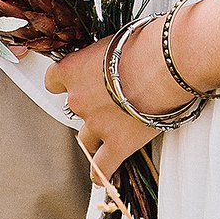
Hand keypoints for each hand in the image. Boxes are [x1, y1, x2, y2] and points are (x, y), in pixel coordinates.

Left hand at [45, 22, 185, 183]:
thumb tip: (109, 63)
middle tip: (112, 100)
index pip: (53, 80)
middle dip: (90, 108)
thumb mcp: (114, 42)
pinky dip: (101, 174)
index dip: (67, 82)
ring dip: (98, 136)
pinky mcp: (117, 145)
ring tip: (116, 128)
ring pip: (86, 140)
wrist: (166, 61)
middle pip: (74, 111)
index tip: (78, 81)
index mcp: (73, 70)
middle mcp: (79, 99)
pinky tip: (102, 175)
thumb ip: (102, 59)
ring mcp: (96, 124)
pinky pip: (101, 168)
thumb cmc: (145, 43)